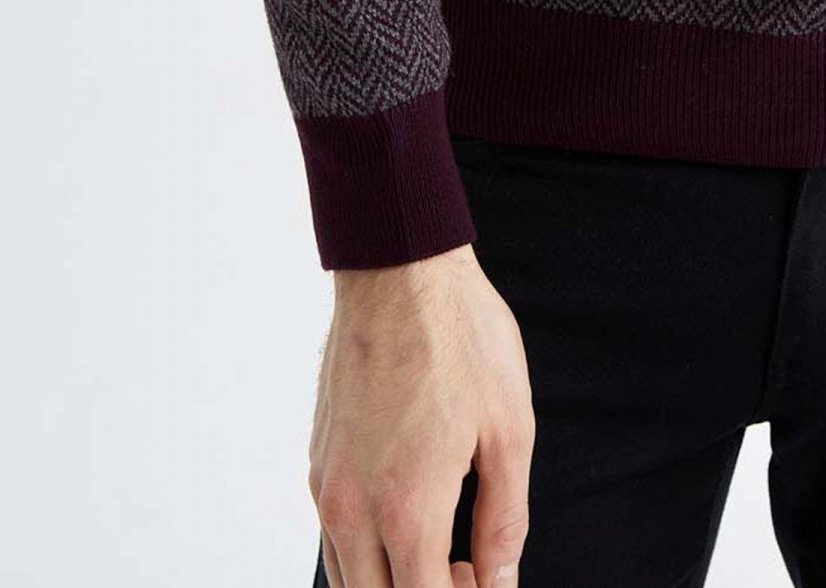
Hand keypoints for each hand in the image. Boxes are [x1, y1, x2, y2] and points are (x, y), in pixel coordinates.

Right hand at [310, 242, 534, 587]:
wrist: (399, 268)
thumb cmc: (460, 337)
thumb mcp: (509, 428)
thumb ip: (504, 517)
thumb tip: (500, 579)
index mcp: (408, 507)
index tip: (483, 582)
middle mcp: (354, 507)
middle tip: (466, 571)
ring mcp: (326, 486)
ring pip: (346, 579)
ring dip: (390, 581)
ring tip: (442, 548)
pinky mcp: (316, 461)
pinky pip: (333, 536)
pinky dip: (366, 550)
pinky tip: (408, 512)